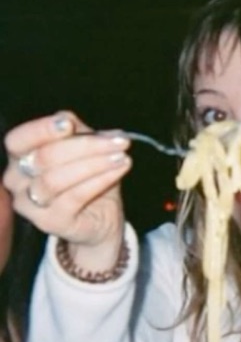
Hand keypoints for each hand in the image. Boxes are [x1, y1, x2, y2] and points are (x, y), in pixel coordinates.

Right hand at [3, 112, 131, 269]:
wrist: (101, 218)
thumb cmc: (89, 179)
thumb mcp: (85, 149)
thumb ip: (76, 132)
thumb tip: (70, 119)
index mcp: (21, 157)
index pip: (19, 140)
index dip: (42, 130)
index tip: (69, 124)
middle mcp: (17, 181)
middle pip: (45, 157)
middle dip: (86, 146)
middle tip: (120, 141)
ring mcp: (31, 204)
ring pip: (57, 179)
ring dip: (95, 164)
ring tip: (122, 157)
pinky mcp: (51, 222)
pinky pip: (74, 197)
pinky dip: (99, 180)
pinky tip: (118, 170)